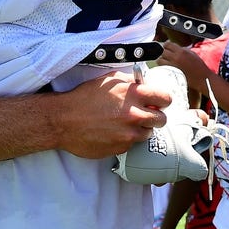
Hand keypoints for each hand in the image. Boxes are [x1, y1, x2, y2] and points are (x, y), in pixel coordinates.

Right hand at [53, 70, 170, 158]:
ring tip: (124, 124)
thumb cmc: (84, 98)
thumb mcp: (109, 80)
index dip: (163, 101)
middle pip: (161, 119)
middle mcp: (135, 115)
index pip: (165, 99)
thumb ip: (130, 82)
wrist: (63, 120)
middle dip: (155, 117)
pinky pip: (133, 144)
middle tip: (145, 115)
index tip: (159, 103)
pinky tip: (113, 133)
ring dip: (140, 129)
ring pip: (148, 133)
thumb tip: (144, 85)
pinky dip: (127, 139)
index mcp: (134, 95)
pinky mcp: (121, 148)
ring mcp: (129, 133)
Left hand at [159, 41, 212, 96]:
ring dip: (162, 60)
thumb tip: (174, 48)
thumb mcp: (192, 54)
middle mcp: (175, 58)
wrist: (202, 78)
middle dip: (164, 53)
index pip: (168, 44)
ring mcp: (172, 66)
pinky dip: (163, 67)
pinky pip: (162, 68)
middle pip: (163, 52)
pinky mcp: (171, 73)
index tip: (166, 47)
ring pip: (160, 60)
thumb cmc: (199, 66)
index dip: (166, 45)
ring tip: (165, 62)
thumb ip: (183, 50)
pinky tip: (166, 68)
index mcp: (181, 51)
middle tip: (166, 55)